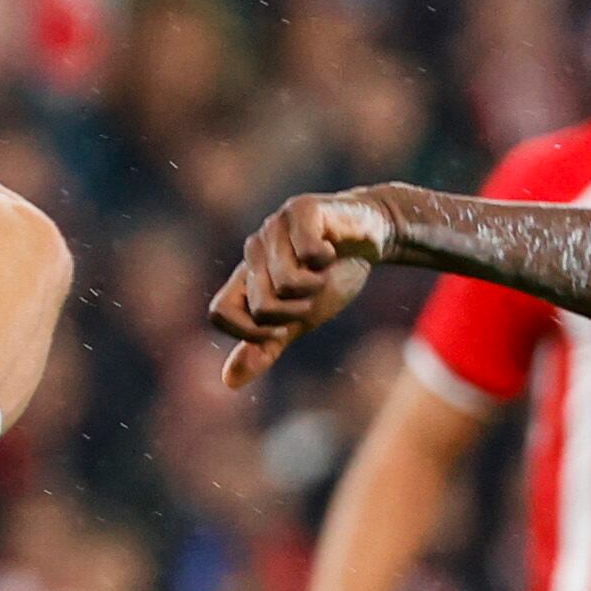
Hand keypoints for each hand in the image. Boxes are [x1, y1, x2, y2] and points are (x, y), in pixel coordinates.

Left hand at [210, 190, 392, 387]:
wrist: (371, 236)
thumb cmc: (332, 277)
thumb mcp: (298, 320)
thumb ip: (264, 347)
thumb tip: (228, 381)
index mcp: (246, 277)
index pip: (220, 313)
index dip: (249, 332)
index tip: (281, 331)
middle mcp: (253, 251)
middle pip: (261, 306)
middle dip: (297, 312)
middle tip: (315, 294)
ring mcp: (274, 228)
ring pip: (285, 282)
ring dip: (316, 288)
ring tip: (324, 271)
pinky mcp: (301, 209)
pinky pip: (308, 252)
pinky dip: (327, 261)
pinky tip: (332, 249)